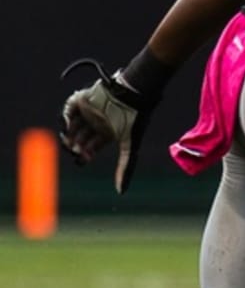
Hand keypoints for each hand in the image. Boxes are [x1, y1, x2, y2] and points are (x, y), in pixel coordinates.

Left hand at [60, 59, 158, 193]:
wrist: (132, 95)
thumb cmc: (134, 120)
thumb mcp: (129, 147)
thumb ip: (125, 168)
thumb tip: (121, 192)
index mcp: (108, 133)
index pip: (92, 147)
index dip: (85, 154)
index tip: (81, 161)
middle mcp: (97, 122)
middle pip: (80, 137)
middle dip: (76, 146)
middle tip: (74, 151)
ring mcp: (89, 111)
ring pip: (72, 125)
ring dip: (69, 134)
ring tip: (69, 141)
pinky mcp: (82, 99)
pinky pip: (68, 109)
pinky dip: (66, 118)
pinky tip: (68, 126)